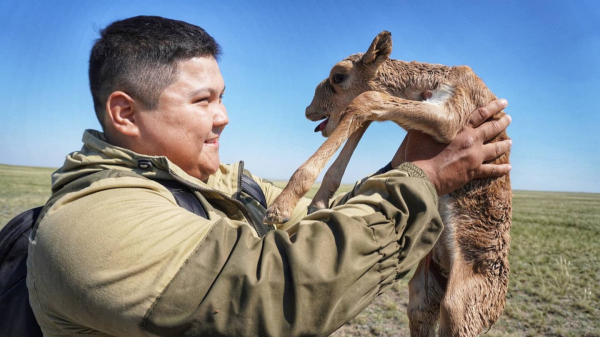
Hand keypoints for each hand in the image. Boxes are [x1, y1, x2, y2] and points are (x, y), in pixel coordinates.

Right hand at [391, 99, 511, 195]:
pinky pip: (491, 171)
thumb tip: (427, 92)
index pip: (481, 114)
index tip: (503, 102)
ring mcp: (474, 158)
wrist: (421, 177)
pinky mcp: (472, 172)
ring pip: (495, 149)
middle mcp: (471, 141)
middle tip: (509, 119)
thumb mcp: (419, 129)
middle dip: (502, 123)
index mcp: (461, 130)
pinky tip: (508, 168)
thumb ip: (427, 111)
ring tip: (511, 142)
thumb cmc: (418, 153)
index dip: (493, 107)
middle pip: (491, 129)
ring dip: (504, 144)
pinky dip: (501, 169)